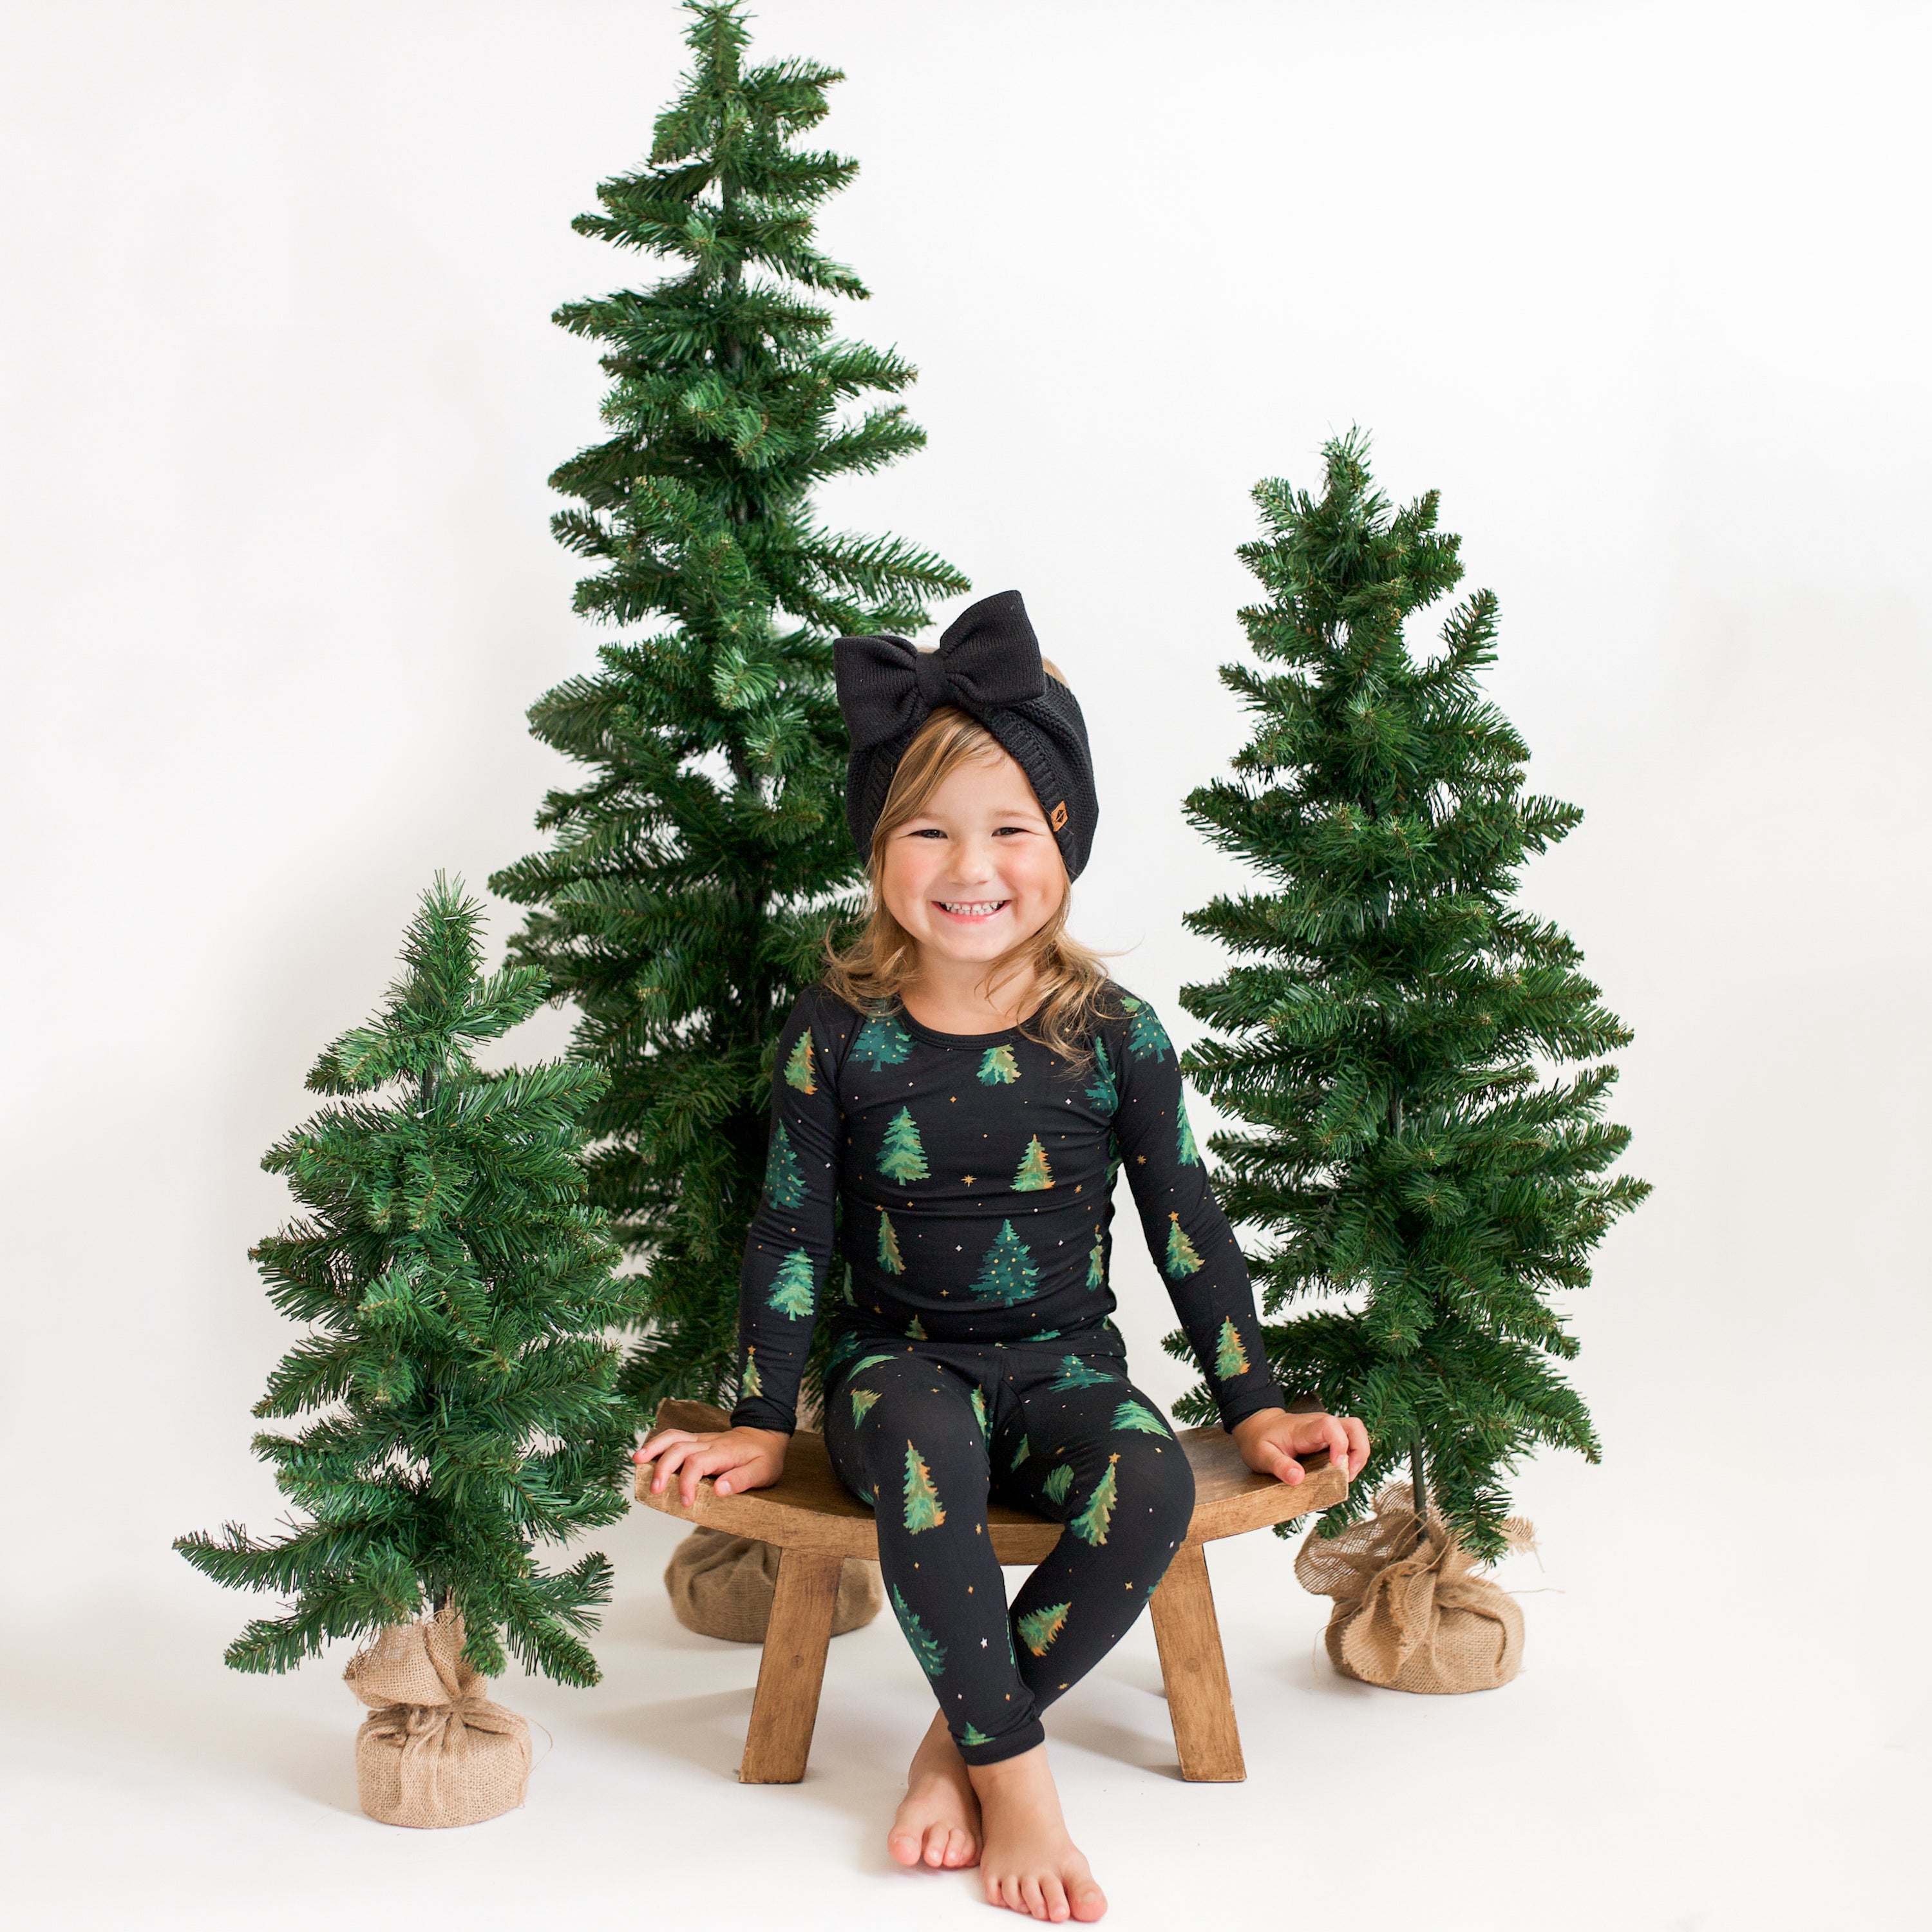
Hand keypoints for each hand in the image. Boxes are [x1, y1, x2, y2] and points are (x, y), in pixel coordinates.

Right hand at [633, 1424, 789, 1506]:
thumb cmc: (765, 1457)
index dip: (687, 1483)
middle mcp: (709, 1443)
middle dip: (663, 1468)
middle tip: (655, 1491)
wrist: (766, 1434)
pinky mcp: (696, 1440)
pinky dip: (657, 1443)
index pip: (697, 1463)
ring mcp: (701, 1439)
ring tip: (637, 1461)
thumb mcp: (763, 1472)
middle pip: (679, 1448)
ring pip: (673, 1437)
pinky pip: (674, 1437)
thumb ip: (742, 1480)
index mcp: (724, 1452)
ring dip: (653, 1448)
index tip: (686, 1503)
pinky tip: (645, 1454)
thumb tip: (719, 1490)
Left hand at [1230, 1407, 1369, 1486]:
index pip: (1330, 1426)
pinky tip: (1342, 1473)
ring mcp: (1327, 1431)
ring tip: (1347, 1476)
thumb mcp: (1262, 1456)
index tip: (1336, 1465)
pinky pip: (1350, 1442)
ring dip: (1359, 1455)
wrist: (1258, 1427)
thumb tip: (1298, 1478)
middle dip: (1360, 1451)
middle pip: (1354, 1427)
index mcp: (1304, 1429)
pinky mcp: (1329, 1438)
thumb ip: (1279, 1466)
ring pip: (1356, 1433)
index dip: (1340, 1444)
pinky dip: (1353, 1457)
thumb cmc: (1260, 1440)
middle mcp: (1320, 1426)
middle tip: (1348, 1474)